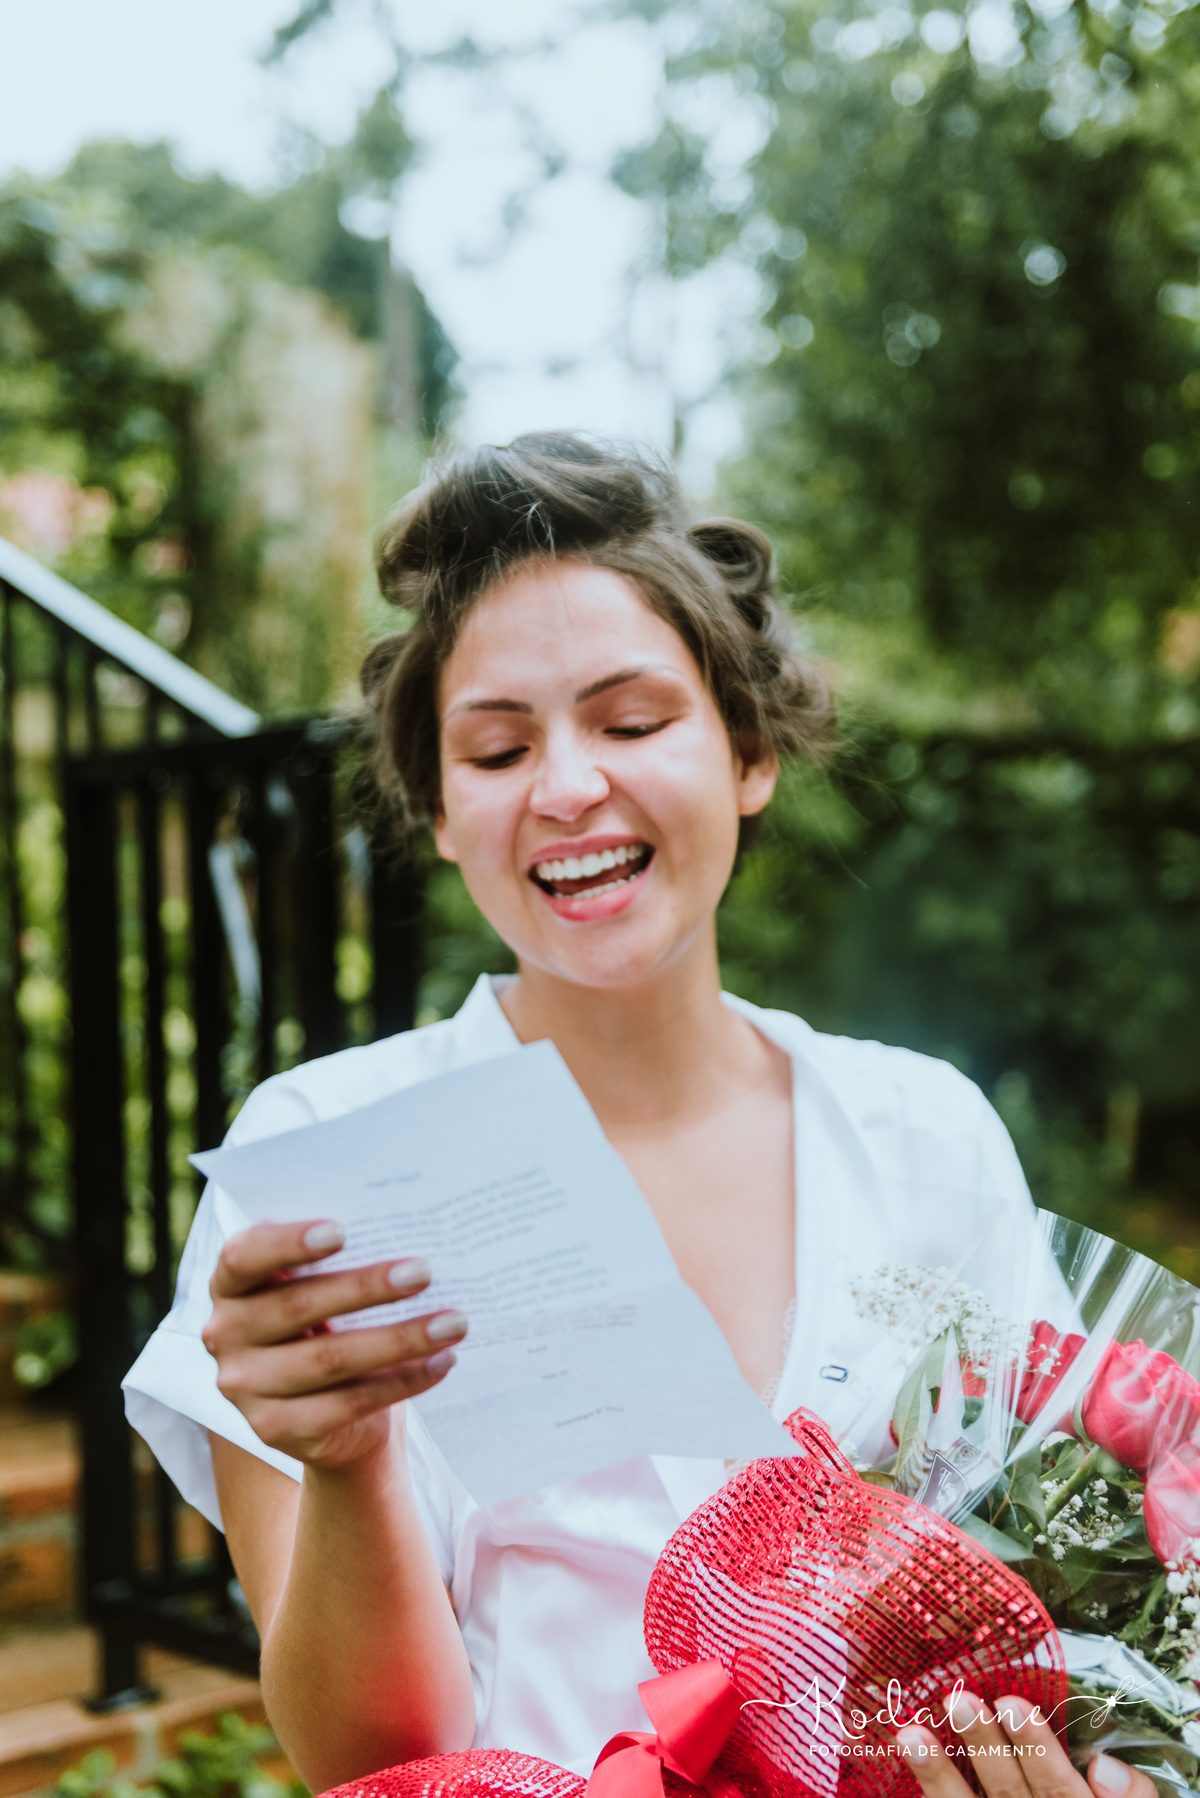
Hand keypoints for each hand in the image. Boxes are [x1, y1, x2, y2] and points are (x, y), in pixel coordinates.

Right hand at [203, 1220, 466, 1469]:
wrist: (330, 1412)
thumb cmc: (330, 1321)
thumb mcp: (321, 1284)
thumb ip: (338, 1260)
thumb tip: (404, 1231)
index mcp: (230, 1285)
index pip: (244, 1257)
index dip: (288, 1242)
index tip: (342, 1230)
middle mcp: (224, 1335)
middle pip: (297, 1306)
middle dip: (367, 1287)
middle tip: (424, 1271)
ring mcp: (245, 1389)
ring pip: (329, 1359)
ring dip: (400, 1339)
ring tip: (454, 1321)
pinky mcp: (276, 1431)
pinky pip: (348, 1404)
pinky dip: (402, 1381)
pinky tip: (442, 1362)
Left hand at [897, 1692, 1158, 1797]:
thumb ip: (1132, 1795)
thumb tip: (1104, 1765)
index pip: (1059, 1790)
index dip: (1037, 1750)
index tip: (1011, 1704)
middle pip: (1009, 1796)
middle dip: (984, 1750)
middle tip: (959, 1700)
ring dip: (939, 1776)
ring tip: (911, 1734)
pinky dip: (930, 1791)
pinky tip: (909, 1757)